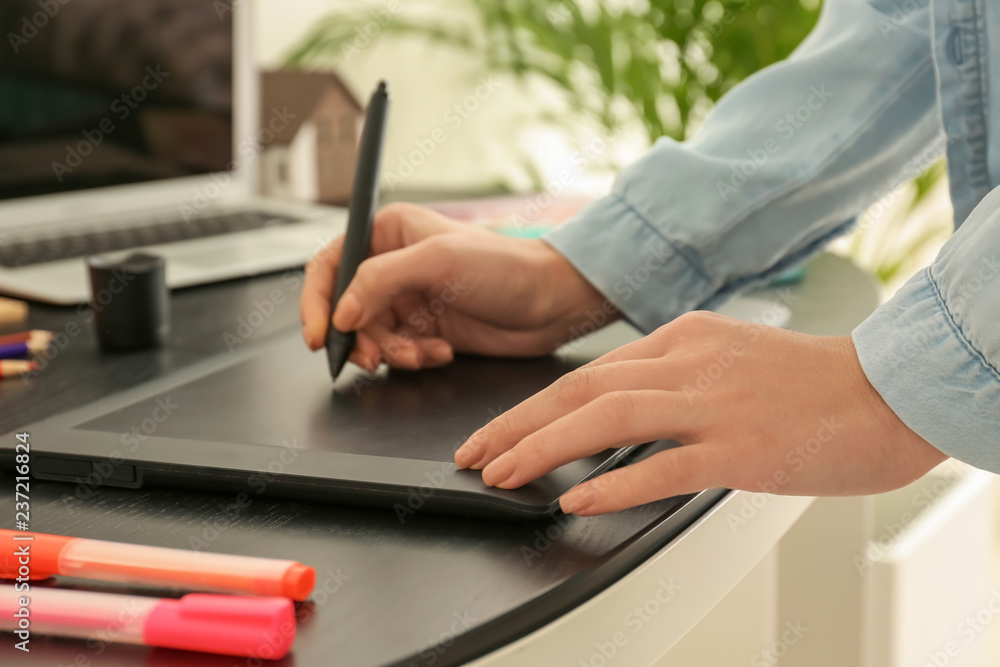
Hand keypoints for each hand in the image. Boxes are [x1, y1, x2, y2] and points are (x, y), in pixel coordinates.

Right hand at [301, 203, 612, 369]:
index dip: (316, 301)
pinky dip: (413, 359)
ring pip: (371, 337)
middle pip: (347, 310)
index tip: (320, 335)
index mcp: (388, 232)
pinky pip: (398, 353)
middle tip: (375, 357)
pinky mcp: (426, 330)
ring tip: (420, 353)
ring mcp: (410, 300)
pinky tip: (441, 352)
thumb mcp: (438, 262)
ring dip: (391, 352)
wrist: (552, 303)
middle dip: (360, 338)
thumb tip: (342, 312)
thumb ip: (380, 281)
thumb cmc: (507, 266)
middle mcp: (394, 266)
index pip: (330, 265)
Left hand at [454, 311, 946, 515]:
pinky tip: (576, 500)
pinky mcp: (741, 447)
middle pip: (580, 388)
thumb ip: (674, 379)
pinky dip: (611, 482)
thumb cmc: (812, 386)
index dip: (534, 405)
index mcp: (683, 338)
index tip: (497, 430)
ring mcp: (713, 403)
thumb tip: (617, 417)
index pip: (589, 372)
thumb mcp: (729, 361)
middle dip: (515, 423)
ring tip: (501, 474)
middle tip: (474, 453)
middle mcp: (689, 362)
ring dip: (542, 448)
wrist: (888, 395)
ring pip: (605, 416)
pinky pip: (661, 464)